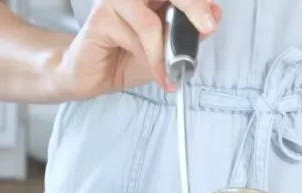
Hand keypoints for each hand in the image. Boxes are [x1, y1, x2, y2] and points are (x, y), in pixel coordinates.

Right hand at [55, 0, 221, 100]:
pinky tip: (156, 73)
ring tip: (171, 71)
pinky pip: (135, 38)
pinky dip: (150, 60)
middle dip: (192, 7)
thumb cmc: (122, 60)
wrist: (89, 77)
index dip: (197, 2)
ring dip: (165, 51)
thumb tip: (212, 19)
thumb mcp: (163, 51)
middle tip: (206, 28)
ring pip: (151, 21)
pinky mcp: (101, 17)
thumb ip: (186, 34)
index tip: (212, 19)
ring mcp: (115, 1)